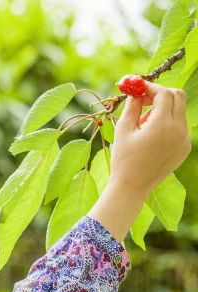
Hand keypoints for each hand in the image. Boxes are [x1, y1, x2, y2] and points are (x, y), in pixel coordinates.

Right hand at [109, 80, 191, 197]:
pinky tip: (151, 138)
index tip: (138, 88)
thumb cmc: (123, 159)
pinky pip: (179, 126)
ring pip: (179, 112)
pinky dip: (167, 124)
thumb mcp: (123, 130)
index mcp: (162, 125)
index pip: (163, 94)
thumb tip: (135, 91)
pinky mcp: (185, 148)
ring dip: (162, 110)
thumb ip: (132, 107)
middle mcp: (178, 130)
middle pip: (177, 97)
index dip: (150, 87)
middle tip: (143, 101)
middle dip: (160, 94)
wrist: (132, 187)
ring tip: (143, 126)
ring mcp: (184, 140)